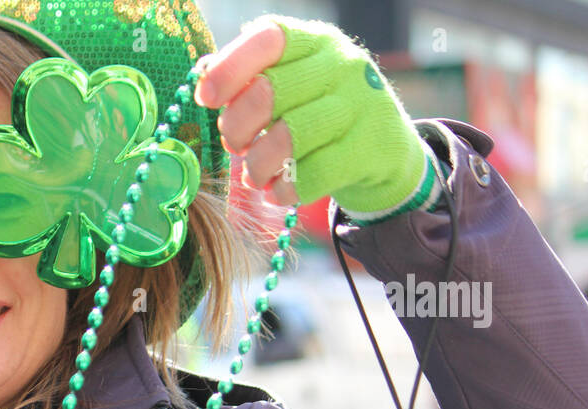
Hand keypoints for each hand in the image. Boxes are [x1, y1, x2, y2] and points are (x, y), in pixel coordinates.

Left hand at [194, 16, 433, 220]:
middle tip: (235, 145)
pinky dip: (284, 190)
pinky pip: (311, 175)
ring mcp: (359, 106)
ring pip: (287, 138)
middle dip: (236, 128)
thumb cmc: (318, 114)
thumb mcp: (293, 85)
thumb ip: (252, 79)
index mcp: (314, 41)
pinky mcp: (369, 149)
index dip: (229, 68)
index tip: (206, 98)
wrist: (384, 150)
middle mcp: (340, 65)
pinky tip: (278, 191)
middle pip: (268, 92)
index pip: (267, 40)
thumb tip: (203, 78)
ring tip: (254, 176)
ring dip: (257, 166)